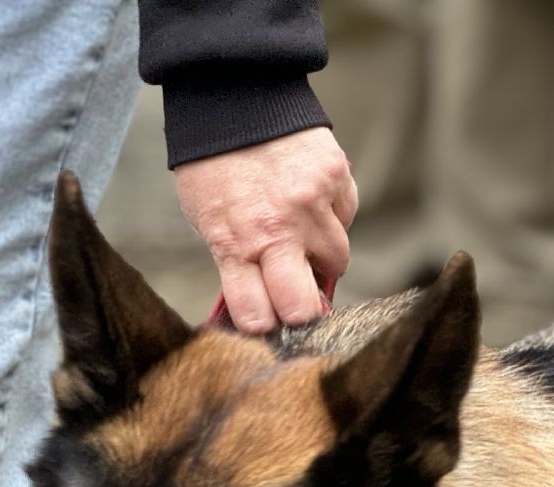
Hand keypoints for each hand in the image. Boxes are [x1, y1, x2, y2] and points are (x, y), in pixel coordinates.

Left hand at [175, 127, 357, 333]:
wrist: (232, 96)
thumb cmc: (213, 164)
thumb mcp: (207, 218)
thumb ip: (235, 259)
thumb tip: (261, 299)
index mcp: (234, 244)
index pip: (256, 315)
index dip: (264, 324)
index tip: (267, 319)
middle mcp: (276, 230)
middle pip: (302, 307)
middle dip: (301, 310)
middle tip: (298, 301)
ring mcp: (311, 205)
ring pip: (337, 261)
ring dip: (322, 256)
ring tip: (302, 234)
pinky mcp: (336, 178)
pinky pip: (346, 216)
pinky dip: (333, 216)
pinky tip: (311, 198)